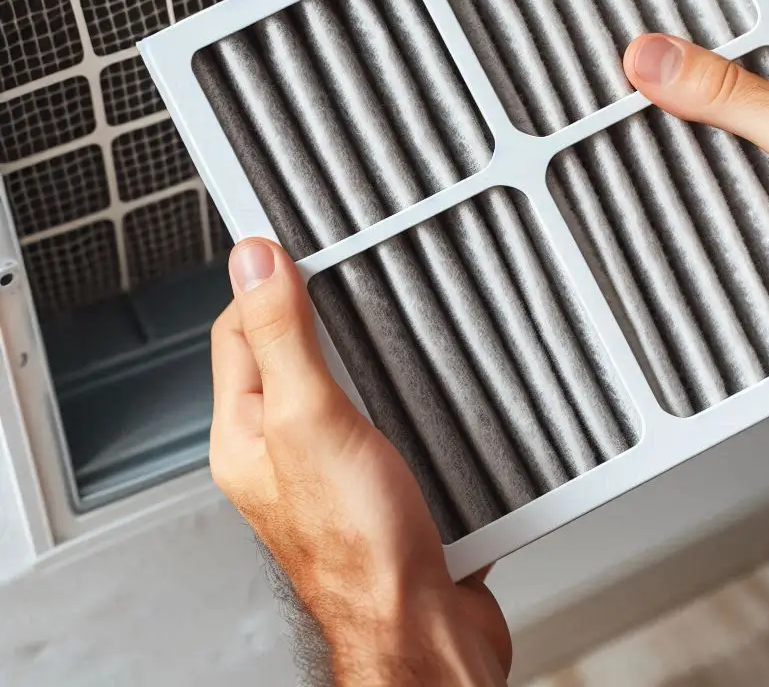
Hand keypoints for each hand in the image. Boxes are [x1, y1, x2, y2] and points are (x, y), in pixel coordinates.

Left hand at [210, 238, 510, 685]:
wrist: (426, 625)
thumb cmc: (363, 550)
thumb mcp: (310, 419)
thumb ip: (280, 336)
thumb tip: (253, 260)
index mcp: (246, 433)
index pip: (236, 332)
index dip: (265, 283)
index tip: (298, 247)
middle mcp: (282, 448)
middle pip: (288, 350)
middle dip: (320, 311)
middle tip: (352, 277)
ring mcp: (332, 463)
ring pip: (341, 379)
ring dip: (368, 350)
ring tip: (389, 322)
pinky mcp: (380, 475)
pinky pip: (383, 411)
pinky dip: (403, 388)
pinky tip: (426, 380)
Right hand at [623, 0, 768, 404]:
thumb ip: (733, 95)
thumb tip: (662, 61)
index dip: (716, 4)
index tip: (661, 20)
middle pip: (755, 59)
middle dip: (709, 76)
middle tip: (663, 84)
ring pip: (751, 115)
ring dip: (721, 131)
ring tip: (693, 136)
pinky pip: (759, 161)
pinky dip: (735, 172)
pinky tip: (721, 181)